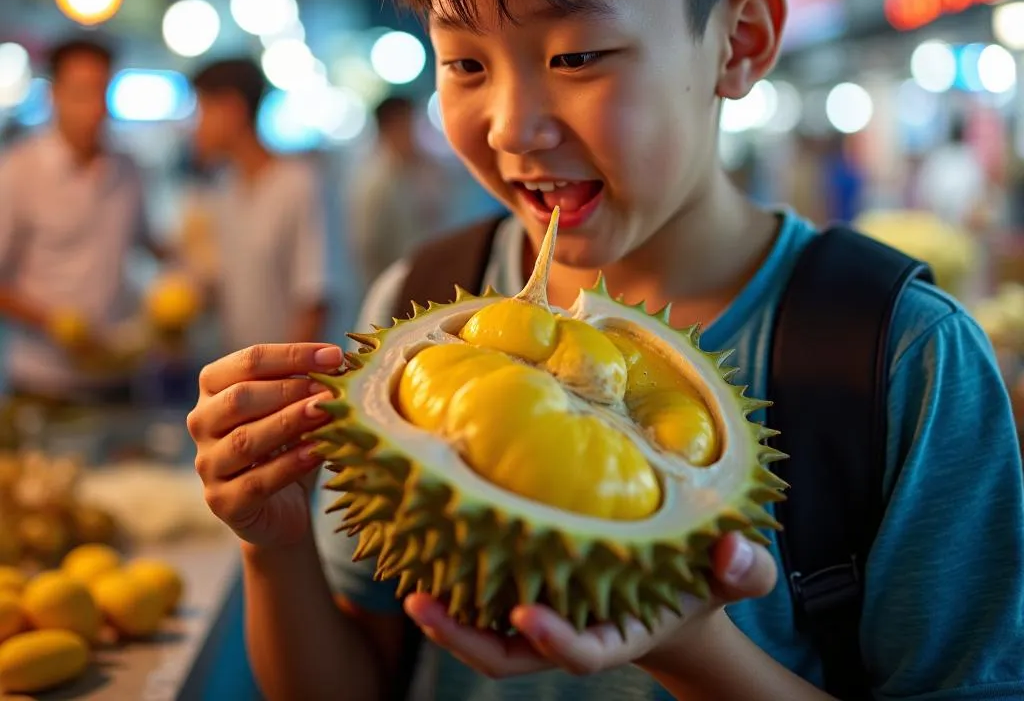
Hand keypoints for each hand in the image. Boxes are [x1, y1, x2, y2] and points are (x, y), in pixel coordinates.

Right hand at [186, 342, 342, 547]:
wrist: (281, 507)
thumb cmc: (288, 442)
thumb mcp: (295, 406)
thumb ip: (308, 382)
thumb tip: (338, 360)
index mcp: (214, 387)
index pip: (249, 361)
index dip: (293, 356)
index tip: (334, 356)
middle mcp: (201, 423)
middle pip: (240, 398)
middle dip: (290, 390)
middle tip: (330, 389)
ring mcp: (208, 464)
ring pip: (245, 440)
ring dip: (290, 423)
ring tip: (326, 413)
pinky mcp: (222, 502)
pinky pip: (256, 481)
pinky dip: (290, 464)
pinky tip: (318, 450)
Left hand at [403, 531, 776, 680]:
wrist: (672, 589)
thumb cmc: (698, 578)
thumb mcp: (732, 573)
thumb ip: (744, 569)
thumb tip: (733, 550)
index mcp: (618, 631)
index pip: (583, 652)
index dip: (556, 641)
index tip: (526, 614)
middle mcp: (573, 629)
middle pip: (512, 653)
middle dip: (465, 639)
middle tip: (421, 606)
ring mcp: (547, 613)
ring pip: (487, 631)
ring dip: (446, 615)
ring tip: (408, 585)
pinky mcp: (527, 587)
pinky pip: (485, 593)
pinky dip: (457, 579)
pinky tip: (426, 543)